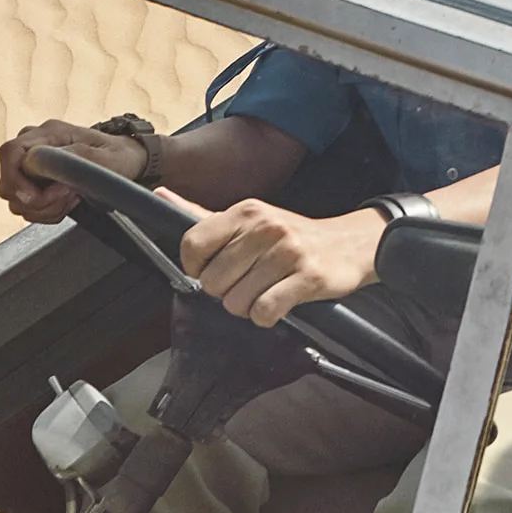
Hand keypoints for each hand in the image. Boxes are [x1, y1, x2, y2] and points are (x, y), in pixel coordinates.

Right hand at [0, 119, 141, 220]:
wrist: (128, 163)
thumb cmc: (119, 156)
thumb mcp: (105, 159)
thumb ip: (70, 158)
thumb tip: (35, 160)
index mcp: (49, 133)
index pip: (9, 153)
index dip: (17, 181)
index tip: (37, 198)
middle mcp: (34, 146)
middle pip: (8, 183)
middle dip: (37, 201)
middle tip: (67, 195)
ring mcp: (32, 165)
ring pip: (16, 200)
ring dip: (44, 208)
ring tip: (71, 197)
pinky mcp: (34, 183)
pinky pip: (27, 207)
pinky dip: (46, 212)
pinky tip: (66, 202)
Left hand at [176, 198, 386, 328]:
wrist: (350, 244)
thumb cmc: (293, 236)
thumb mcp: (250, 218)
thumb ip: (203, 215)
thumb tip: (162, 196)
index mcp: (246, 212)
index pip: (192, 244)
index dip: (195, 267)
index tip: (212, 270)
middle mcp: (265, 228)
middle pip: (212, 281)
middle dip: (226, 291)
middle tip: (248, 282)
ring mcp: (287, 252)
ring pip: (237, 301)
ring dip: (248, 306)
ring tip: (266, 291)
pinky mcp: (308, 278)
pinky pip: (265, 311)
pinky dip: (267, 316)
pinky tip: (279, 302)